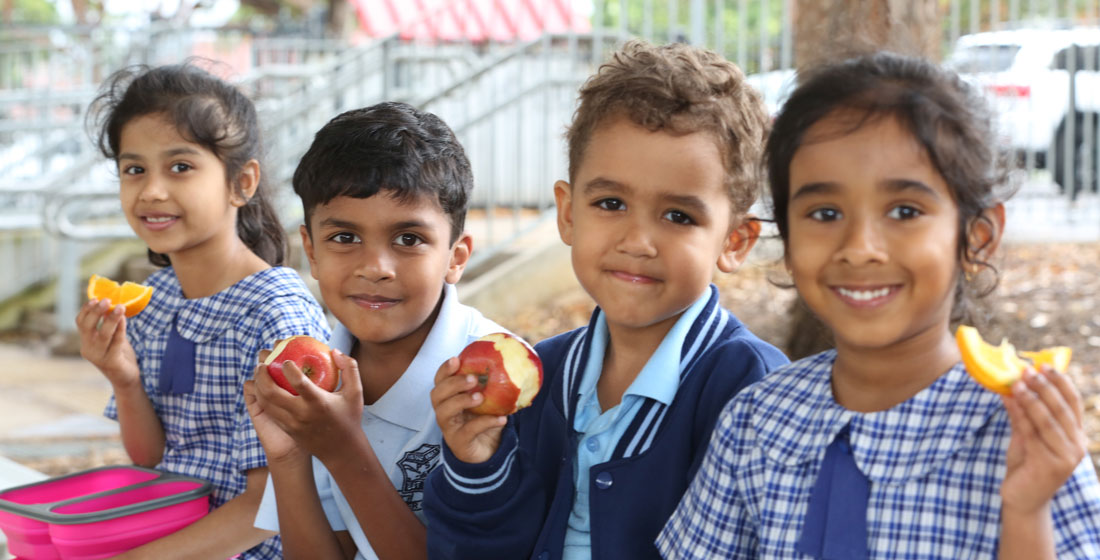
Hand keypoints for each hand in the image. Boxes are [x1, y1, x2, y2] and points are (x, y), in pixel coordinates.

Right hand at [75, 298, 139, 387]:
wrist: (126, 378)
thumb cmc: (120, 355)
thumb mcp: (112, 337)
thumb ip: (110, 324)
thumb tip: (112, 304)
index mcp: (86, 342)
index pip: (80, 323)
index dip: (86, 310)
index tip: (95, 298)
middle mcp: (88, 349)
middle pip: (87, 328)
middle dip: (96, 312)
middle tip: (106, 300)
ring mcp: (98, 357)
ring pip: (103, 335)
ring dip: (111, 319)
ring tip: (120, 307)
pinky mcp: (111, 362)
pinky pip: (116, 343)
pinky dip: (121, 330)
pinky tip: (125, 320)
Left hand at [248, 348, 364, 463]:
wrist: (342, 450)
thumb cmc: (350, 417)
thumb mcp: (356, 392)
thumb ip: (349, 368)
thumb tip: (335, 352)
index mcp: (318, 402)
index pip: (298, 382)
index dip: (288, 368)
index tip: (286, 359)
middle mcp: (302, 414)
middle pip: (272, 393)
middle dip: (263, 375)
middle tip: (262, 363)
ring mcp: (292, 423)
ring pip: (266, 403)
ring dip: (258, 386)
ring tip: (259, 372)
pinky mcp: (287, 429)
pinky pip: (269, 412)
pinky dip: (262, 398)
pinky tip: (263, 388)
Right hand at [430, 357, 506, 463]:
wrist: (487, 451)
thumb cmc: (484, 420)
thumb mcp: (488, 401)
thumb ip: (492, 385)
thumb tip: (512, 364)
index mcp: (449, 398)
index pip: (439, 381)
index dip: (444, 370)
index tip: (456, 359)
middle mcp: (444, 411)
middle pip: (437, 395)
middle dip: (453, 384)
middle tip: (473, 379)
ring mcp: (449, 428)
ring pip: (445, 412)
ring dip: (462, 401)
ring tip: (481, 397)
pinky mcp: (459, 443)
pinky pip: (468, 431)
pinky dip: (484, 423)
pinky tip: (501, 419)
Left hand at [1000, 365, 1087, 514]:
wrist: (1022, 499)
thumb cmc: (1025, 464)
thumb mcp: (1026, 435)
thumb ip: (1023, 414)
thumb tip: (1012, 384)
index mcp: (1076, 435)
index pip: (1073, 403)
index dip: (1060, 382)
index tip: (1044, 365)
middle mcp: (1076, 445)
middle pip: (1061, 409)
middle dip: (1044, 386)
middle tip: (1027, 369)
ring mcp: (1065, 457)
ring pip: (1047, 420)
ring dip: (1031, 399)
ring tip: (1016, 383)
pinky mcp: (1049, 466)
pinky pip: (1032, 435)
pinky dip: (1020, 415)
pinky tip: (1009, 401)